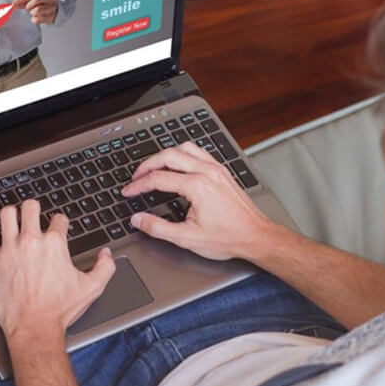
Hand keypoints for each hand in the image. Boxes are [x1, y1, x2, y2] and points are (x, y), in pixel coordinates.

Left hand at [0, 201, 115, 340]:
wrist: (33, 327)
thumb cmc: (59, 308)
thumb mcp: (92, 287)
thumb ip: (106, 267)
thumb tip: (106, 253)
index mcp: (55, 244)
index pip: (59, 218)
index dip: (61, 222)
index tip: (58, 228)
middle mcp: (32, 241)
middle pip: (31, 207)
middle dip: (34, 208)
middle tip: (35, 213)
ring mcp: (11, 248)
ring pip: (8, 214)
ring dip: (12, 213)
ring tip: (14, 217)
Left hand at [13, 0, 58, 24]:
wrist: (59, 12)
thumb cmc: (45, 4)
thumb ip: (26, 0)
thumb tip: (14, 3)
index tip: (14, 3)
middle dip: (29, 5)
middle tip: (28, 8)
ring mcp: (53, 8)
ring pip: (37, 10)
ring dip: (32, 12)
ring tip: (35, 13)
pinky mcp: (52, 18)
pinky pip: (38, 19)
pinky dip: (34, 19)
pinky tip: (37, 18)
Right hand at [122, 142, 270, 260]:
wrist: (255, 236)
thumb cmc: (228, 238)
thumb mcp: (187, 238)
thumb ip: (157, 227)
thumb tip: (138, 219)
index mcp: (197, 186)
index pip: (158, 178)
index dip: (139, 185)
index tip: (129, 191)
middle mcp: (207, 172)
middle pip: (168, 155)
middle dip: (147, 164)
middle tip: (136, 176)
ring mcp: (216, 169)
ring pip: (185, 147)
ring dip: (165, 154)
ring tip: (153, 166)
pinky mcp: (222, 171)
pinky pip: (199, 152)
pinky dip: (183, 154)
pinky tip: (178, 163)